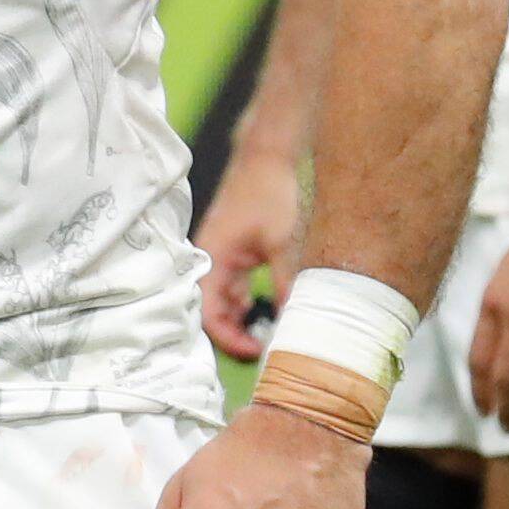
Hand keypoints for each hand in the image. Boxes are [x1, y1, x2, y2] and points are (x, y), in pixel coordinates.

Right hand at [194, 153, 301, 359]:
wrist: (266, 158)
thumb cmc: (270, 194)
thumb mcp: (286, 244)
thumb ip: (289, 284)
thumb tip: (299, 320)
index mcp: (212, 260)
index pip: (209, 314)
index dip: (230, 339)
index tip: (256, 351)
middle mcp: (209, 260)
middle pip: (212, 311)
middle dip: (235, 332)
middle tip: (263, 347)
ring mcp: (219, 255)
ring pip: (223, 299)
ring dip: (241, 317)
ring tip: (266, 330)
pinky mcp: (232, 250)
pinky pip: (231, 284)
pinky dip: (244, 300)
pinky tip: (261, 306)